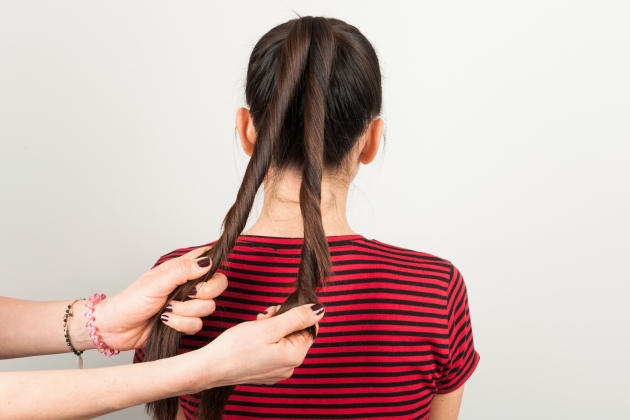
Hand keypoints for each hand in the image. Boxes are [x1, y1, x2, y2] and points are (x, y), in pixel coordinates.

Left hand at [93, 247, 227, 350]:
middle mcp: (188, 286)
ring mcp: (187, 305)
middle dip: (204, 293)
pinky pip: (197, 325)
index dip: (213, 263)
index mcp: (181, 270)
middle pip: (218, 285)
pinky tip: (166, 321)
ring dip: (186, 311)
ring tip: (167, 310)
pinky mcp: (184, 323)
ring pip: (208, 307)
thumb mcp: (156, 282)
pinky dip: (181, 324)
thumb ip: (183, 271)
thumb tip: (206, 262)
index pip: (208, 259)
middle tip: (186, 294)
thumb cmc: (130, 301)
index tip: (203, 273)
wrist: (116, 328)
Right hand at [194, 303, 324, 388]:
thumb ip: (297, 317)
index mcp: (295, 356)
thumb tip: (320, 310)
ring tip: (256, 325)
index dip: (296, 314)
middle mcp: (290, 367)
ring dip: (273, 327)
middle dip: (282, 320)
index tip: (278, 311)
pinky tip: (253, 336)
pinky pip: (274, 350)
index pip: (310, 328)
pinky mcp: (266, 371)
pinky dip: (266, 339)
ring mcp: (278, 371)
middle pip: (297, 333)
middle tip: (264, 317)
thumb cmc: (236, 348)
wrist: (210, 368)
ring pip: (284, 340)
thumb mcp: (270, 326)